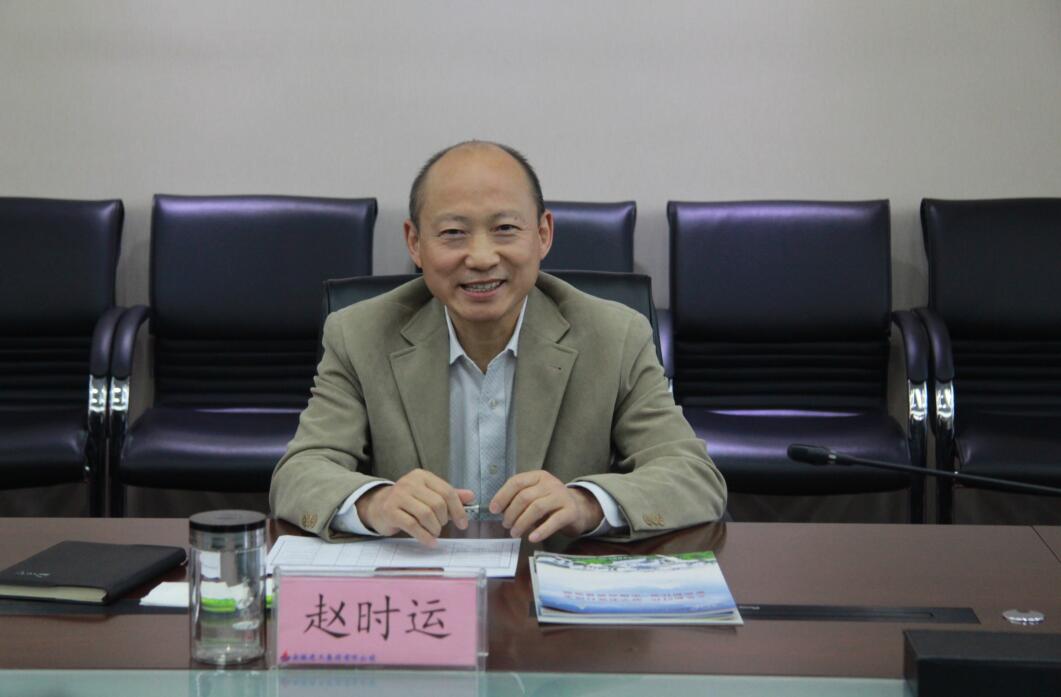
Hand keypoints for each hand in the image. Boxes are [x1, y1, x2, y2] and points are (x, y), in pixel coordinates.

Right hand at [356, 470, 474, 546]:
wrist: (377, 505)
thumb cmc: (407, 501)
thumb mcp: (428, 494)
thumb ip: (449, 495)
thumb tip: (471, 496)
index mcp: (422, 476)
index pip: (447, 491)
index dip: (458, 509)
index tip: (463, 523)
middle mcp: (410, 483)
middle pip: (437, 504)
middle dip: (444, 520)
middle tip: (441, 526)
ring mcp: (398, 496)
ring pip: (426, 514)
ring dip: (435, 529)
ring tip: (434, 533)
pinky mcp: (390, 511)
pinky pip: (412, 525)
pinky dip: (424, 536)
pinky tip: (430, 541)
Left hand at [489, 471, 603, 542]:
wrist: (579, 508)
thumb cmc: (550, 504)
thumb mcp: (535, 495)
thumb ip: (519, 499)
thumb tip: (498, 510)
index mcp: (538, 476)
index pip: (516, 482)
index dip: (502, 496)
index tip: (494, 510)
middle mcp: (550, 483)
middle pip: (525, 497)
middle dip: (511, 513)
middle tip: (506, 525)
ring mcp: (562, 496)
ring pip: (537, 508)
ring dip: (522, 522)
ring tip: (514, 533)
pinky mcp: (571, 511)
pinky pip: (554, 521)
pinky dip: (541, 531)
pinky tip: (532, 538)